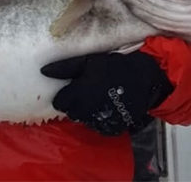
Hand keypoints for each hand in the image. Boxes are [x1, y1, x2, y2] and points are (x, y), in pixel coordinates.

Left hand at [41, 51, 172, 135]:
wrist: (146, 79)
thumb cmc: (116, 67)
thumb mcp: (90, 62)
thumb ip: (66, 68)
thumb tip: (43, 71)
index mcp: (79, 93)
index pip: (60, 102)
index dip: (63, 96)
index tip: (70, 90)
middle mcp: (88, 110)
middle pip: (71, 113)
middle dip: (74, 104)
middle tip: (84, 92)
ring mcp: (101, 121)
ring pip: (84, 120)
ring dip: (86, 111)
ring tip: (97, 98)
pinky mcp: (113, 128)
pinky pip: (99, 126)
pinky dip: (99, 118)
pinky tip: (106, 106)